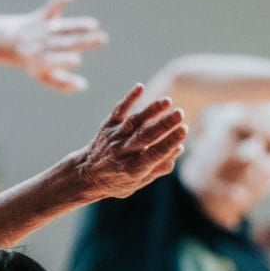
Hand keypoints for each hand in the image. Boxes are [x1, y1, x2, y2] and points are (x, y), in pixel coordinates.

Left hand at [3, 0, 108, 92]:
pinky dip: (58, 2)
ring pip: (63, 27)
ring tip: (94, 25)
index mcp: (42, 63)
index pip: (56, 61)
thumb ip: (63, 84)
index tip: (76, 59)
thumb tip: (83, 86)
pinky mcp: (42, 16)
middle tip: (103, 39)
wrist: (11, 43)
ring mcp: (43, 30)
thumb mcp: (46, 78)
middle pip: (65, 43)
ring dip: (78, 25)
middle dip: (83, 41)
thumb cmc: (35, 64)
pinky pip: (50, 8)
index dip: (65, 60)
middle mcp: (42, 46)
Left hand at [73, 84, 187, 200]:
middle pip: (144, 136)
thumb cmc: (117, 180)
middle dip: (163, 125)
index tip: (184, 130)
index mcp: (131, 169)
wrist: (86, 174)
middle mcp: (121, 152)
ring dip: (150, 110)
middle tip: (180, 113)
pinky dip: (128, 99)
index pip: (153, 154)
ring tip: (167, 101)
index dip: (169, 143)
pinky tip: (140, 87)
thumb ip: (157, 169)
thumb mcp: (136, 183)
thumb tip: (178, 149)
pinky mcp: (108, 125)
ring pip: (133, 122)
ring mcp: (113, 137)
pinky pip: (118, 111)